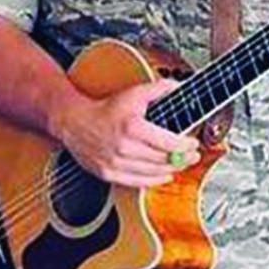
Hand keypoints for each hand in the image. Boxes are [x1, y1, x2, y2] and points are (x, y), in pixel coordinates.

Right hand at [52, 78, 199, 187]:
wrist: (75, 122)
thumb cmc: (105, 109)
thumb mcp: (133, 93)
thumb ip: (158, 89)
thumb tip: (179, 86)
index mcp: (132, 127)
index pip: (168, 143)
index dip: (185, 145)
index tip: (193, 143)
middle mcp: (124, 147)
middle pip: (163, 159)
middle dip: (183, 158)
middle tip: (193, 155)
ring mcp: (116, 163)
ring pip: (153, 173)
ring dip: (172, 169)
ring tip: (180, 162)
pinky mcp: (109, 173)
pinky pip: (138, 183)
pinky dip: (154, 180)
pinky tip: (164, 175)